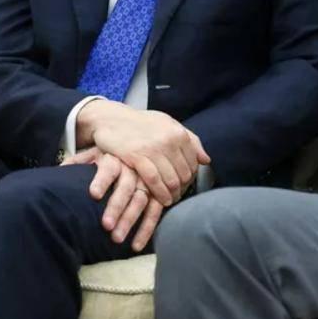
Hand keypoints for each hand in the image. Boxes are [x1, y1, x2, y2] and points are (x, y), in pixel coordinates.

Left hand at [64, 147, 165, 251]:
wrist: (140, 146)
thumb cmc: (111, 155)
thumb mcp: (95, 151)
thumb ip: (78, 160)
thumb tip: (60, 170)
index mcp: (116, 158)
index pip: (108, 169)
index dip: (101, 181)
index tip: (94, 194)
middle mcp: (133, 169)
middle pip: (126, 188)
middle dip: (116, 207)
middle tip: (106, 226)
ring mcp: (147, 181)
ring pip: (140, 201)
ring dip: (130, 221)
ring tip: (117, 239)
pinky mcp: (157, 193)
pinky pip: (154, 212)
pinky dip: (147, 229)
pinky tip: (137, 245)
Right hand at [77, 101, 208, 205]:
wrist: (111, 118)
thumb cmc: (141, 123)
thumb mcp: (167, 124)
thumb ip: (189, 140)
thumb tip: (206, 160)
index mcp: (178, 132)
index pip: (193, 163)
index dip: (191, 178)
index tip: (185, 185)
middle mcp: (168, 140)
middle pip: (184, 174)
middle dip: (182, 189)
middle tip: (177, 196)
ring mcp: (153, 149)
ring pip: (171, 180)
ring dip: (173, 195)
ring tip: (170, 200)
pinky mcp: (137, 157)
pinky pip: (154, 181)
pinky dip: (160, 194)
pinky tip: (161, 200)